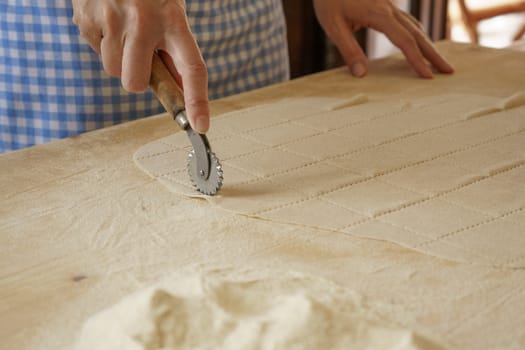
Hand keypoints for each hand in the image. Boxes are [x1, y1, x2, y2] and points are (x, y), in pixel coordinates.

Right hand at [72, 0, 208, 132]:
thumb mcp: (172, 14)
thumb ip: (176, 51)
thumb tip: (180, 91)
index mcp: (174, 20)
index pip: (192, 68)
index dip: (197, 101)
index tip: (201, 126)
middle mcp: (144, 21)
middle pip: (136, 83)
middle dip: (137, 78)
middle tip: (139, 56)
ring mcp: (112, 19)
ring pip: (112, 70)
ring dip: (118, 58)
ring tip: (124, 29)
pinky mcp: (86, 17)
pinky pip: (95, 51)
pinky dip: (102, 42)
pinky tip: (109, 20)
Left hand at [313, 0, 453, 77]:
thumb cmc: (329, 0)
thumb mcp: (333, 26)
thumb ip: (348, 50)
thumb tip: (361, 74)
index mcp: (379, 15)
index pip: (405, 41)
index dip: (417, 60)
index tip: (427, 76)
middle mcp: (389, 10)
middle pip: (418, 34)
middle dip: (433, 54)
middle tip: (448, 71)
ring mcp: (389, 6)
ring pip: (415, 26)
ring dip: (428, 44)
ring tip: (438, 60)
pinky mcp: (384, 5)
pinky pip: (407, 21)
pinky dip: (417, 33)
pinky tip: (419, 39)